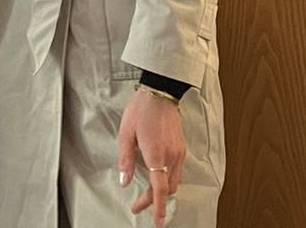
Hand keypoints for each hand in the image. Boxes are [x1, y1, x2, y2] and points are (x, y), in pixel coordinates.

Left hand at [117, 88, 185, 227]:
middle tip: (139, 204)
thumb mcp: (126, 133)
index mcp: (156, 154)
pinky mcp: (181, 147)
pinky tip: (158, 175)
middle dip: (154, 200)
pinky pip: (177, 170)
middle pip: (167, 189)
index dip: (157, 207)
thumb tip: (124, 180)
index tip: (157, 221)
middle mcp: (171, 156)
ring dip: (162, 190)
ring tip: (148, 193)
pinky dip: (168, 179)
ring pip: (175, 181)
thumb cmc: (142, 109)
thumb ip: (126, 159)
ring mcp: (178, 152)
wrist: (160, 91)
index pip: (159, 188)